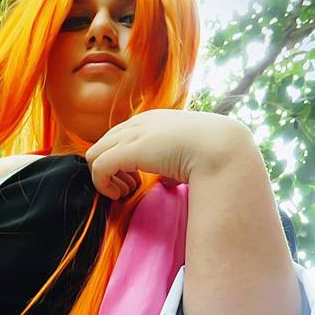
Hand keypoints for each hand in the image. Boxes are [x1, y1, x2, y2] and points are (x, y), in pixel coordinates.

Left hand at [85, 109, 249, 199]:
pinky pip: (98, 167)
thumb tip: (167, 181)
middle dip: (110, 170)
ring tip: (125, 191)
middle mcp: (137, 123)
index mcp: (151, 121)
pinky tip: (122, 193)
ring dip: (104, 178)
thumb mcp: (186, 155)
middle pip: (102, 145)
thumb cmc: (210, 153)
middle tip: (128, 188)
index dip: (121, 163)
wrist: (220, 147)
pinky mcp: (127, 150)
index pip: (118, 138)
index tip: (135, 181)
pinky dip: (104, 184)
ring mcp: (131, 135)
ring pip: (94, 155)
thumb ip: (170, 164)